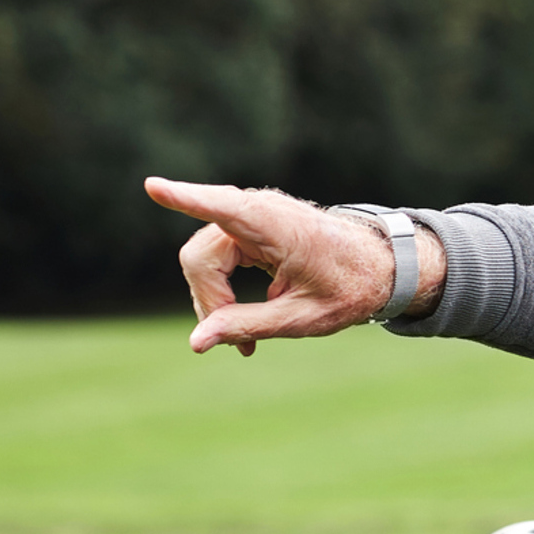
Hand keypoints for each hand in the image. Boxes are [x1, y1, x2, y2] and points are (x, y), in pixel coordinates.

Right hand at [142, 177, 447, 354]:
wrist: (379, 265)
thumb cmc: (349, 288)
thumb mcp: (302, 317)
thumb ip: (247, 326)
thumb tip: (195, 342)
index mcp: (277, 226)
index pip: (222, 208)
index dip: (185, 200)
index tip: (154, 186)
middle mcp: (258, 213)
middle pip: (200, 257)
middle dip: (210, 302)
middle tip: (242, 347)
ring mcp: (251, 217)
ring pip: (204, 259)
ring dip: (216, 300)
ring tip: (247, 343)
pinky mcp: (249, 227)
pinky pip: (218, 257)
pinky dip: (224, 290)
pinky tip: (240, 323)